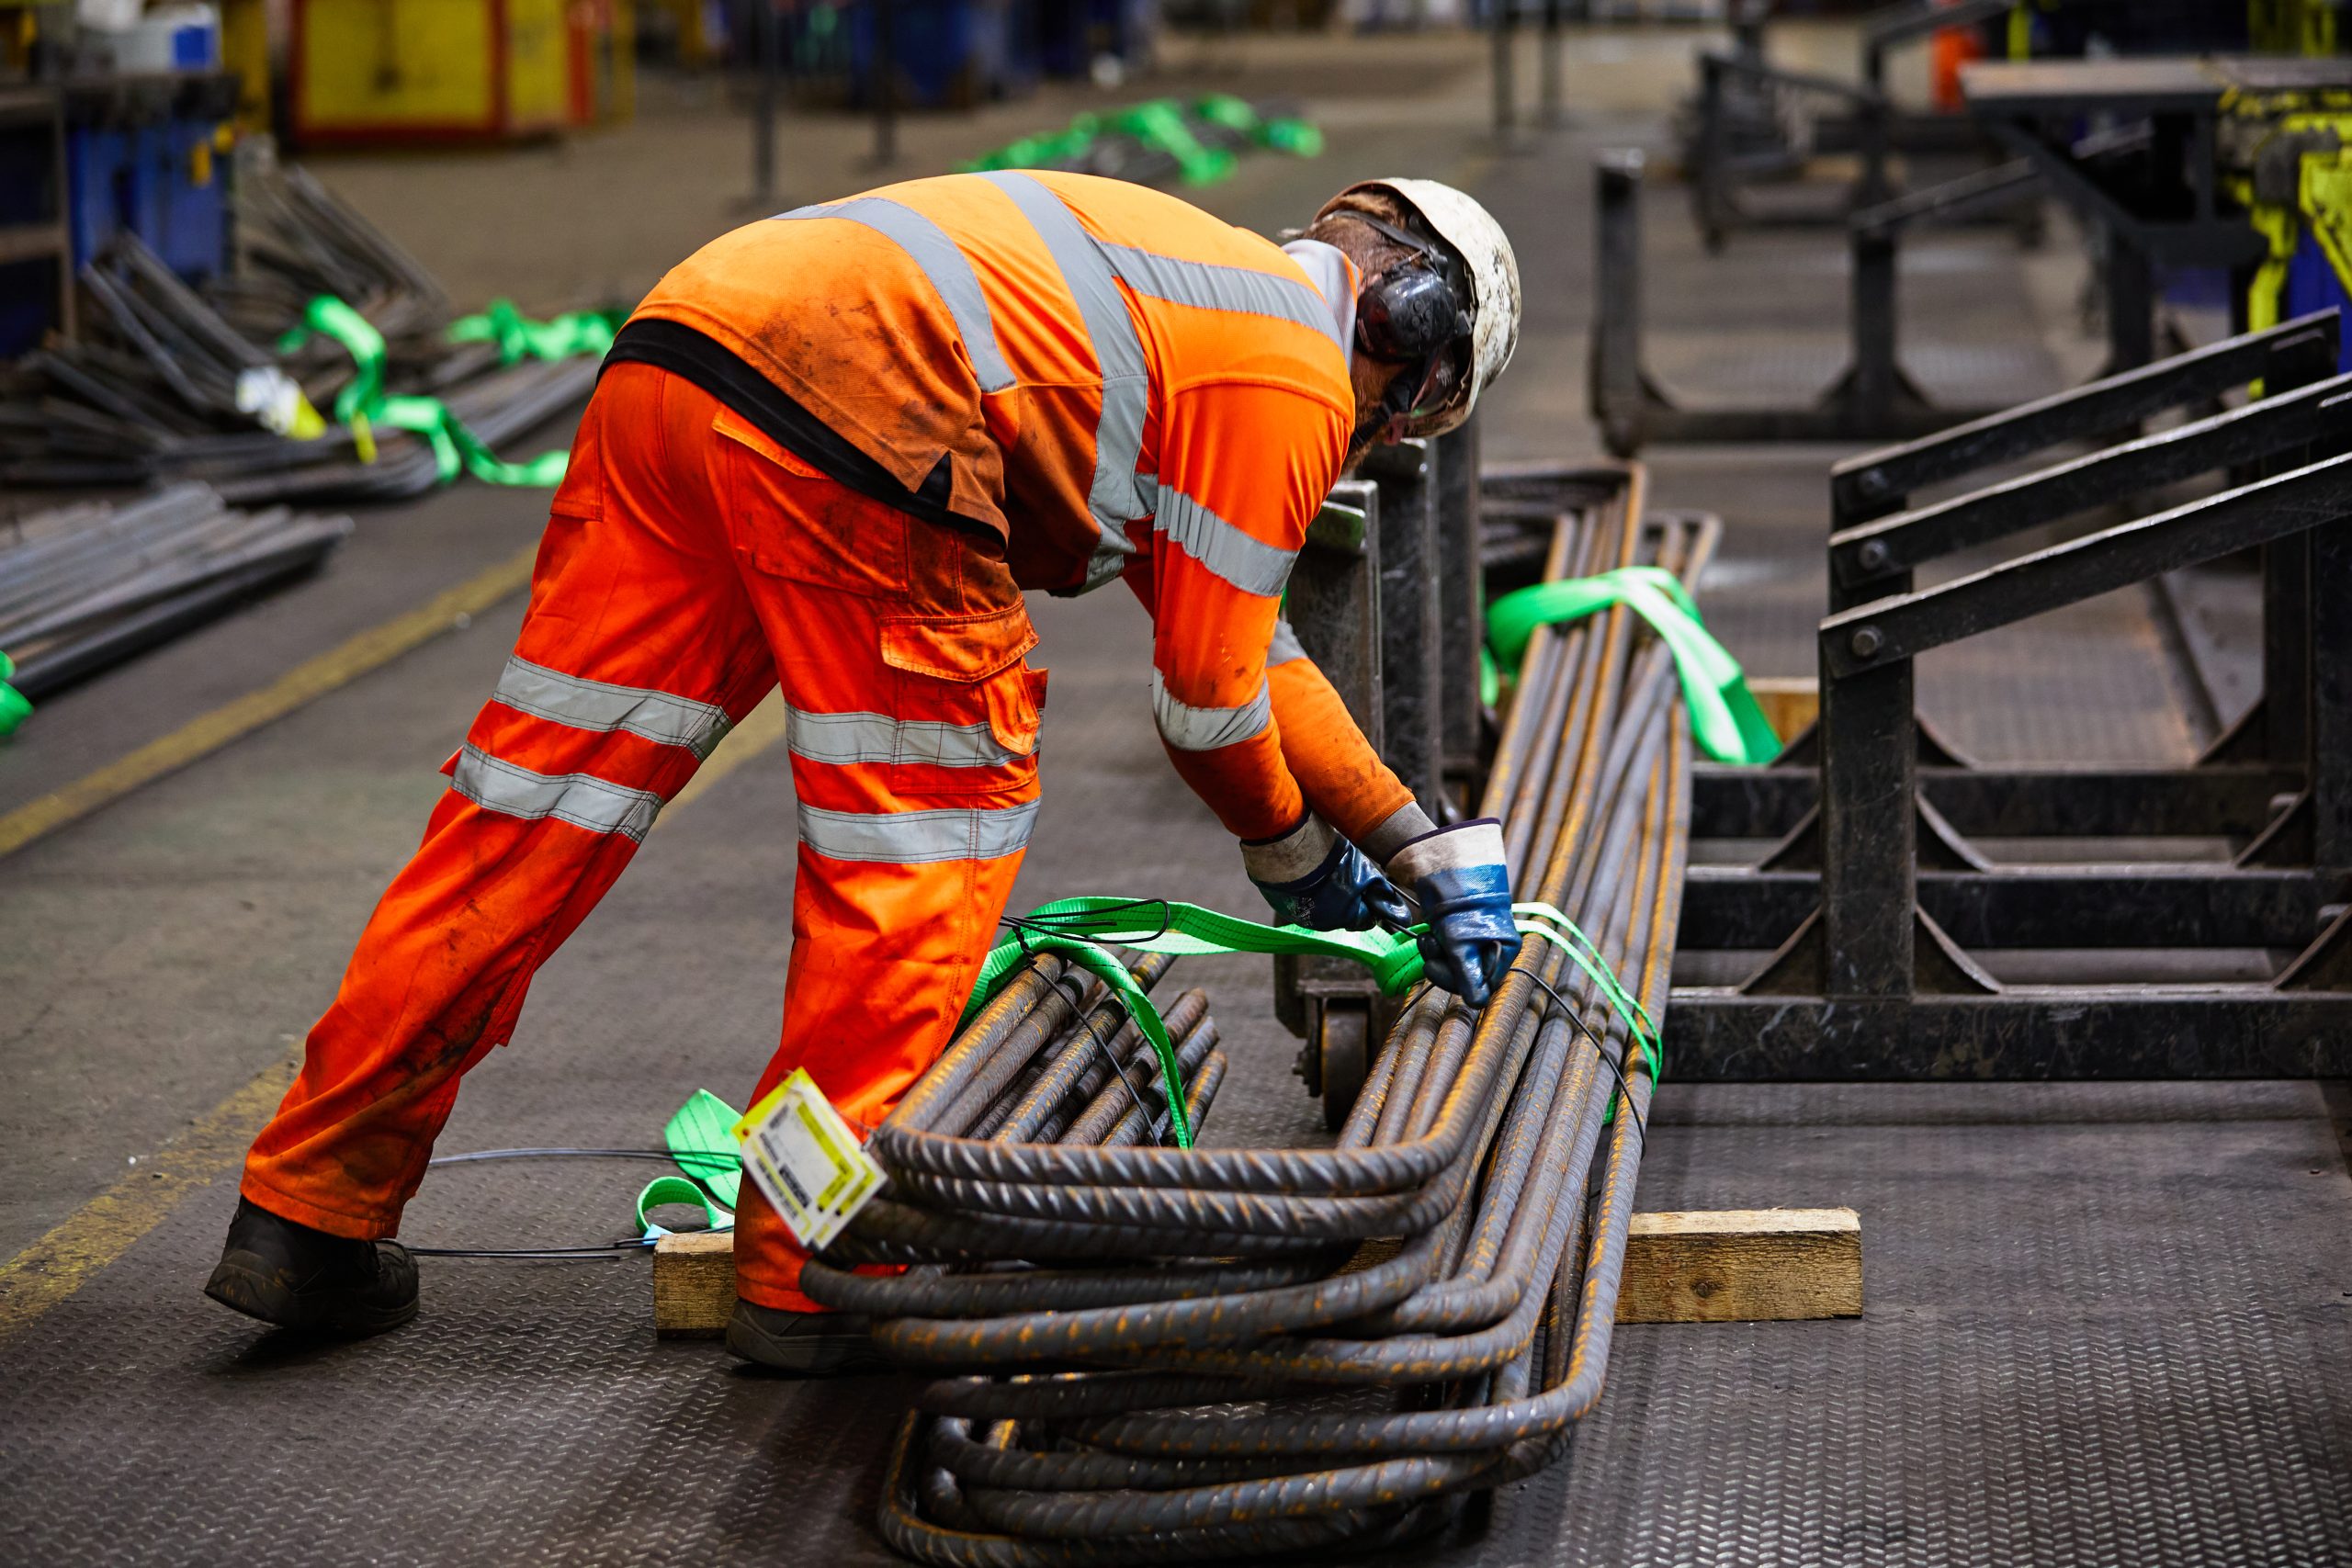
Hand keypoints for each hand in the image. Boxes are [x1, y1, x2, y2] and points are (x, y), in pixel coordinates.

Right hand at [1243, 815, 1413, 931]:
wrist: (1291, 848)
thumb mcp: (1363, 871)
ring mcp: (1301, 916)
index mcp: (1344, 917)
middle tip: (1343, 875)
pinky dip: (1306, 894)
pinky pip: (1301, 904)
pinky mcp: (1283, 907)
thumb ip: (1380, 893)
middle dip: (1347, 899)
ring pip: (1321, 910)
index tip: (1365, 889)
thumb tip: (1403, 916)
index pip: (1365, 919)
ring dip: (1326, 896)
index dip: (1368, 903)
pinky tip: (1305, 876)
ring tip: (1323, 873)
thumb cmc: (1330, 858)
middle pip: (1343, 915)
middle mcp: (1322, 923)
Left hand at [1388, 819, 1519, 1004]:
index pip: (1484, 986)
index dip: (1458, 983)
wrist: (1447, 867)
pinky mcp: (1464, 930)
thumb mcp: (1461, 944)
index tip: (1435, 970)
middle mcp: (1496, 946)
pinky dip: (1436, 945)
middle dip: (1445, 967)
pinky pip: (1450, 950)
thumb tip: (1477, 1005)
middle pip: (1468, 977)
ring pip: (1456, 964)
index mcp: (1505, 950)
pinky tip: (1428, 934)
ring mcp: (1479, 938)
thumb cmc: (1461, 905)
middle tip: (1430, 951)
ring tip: (1428, 938)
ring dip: (1437, 955)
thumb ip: (1468, 977)